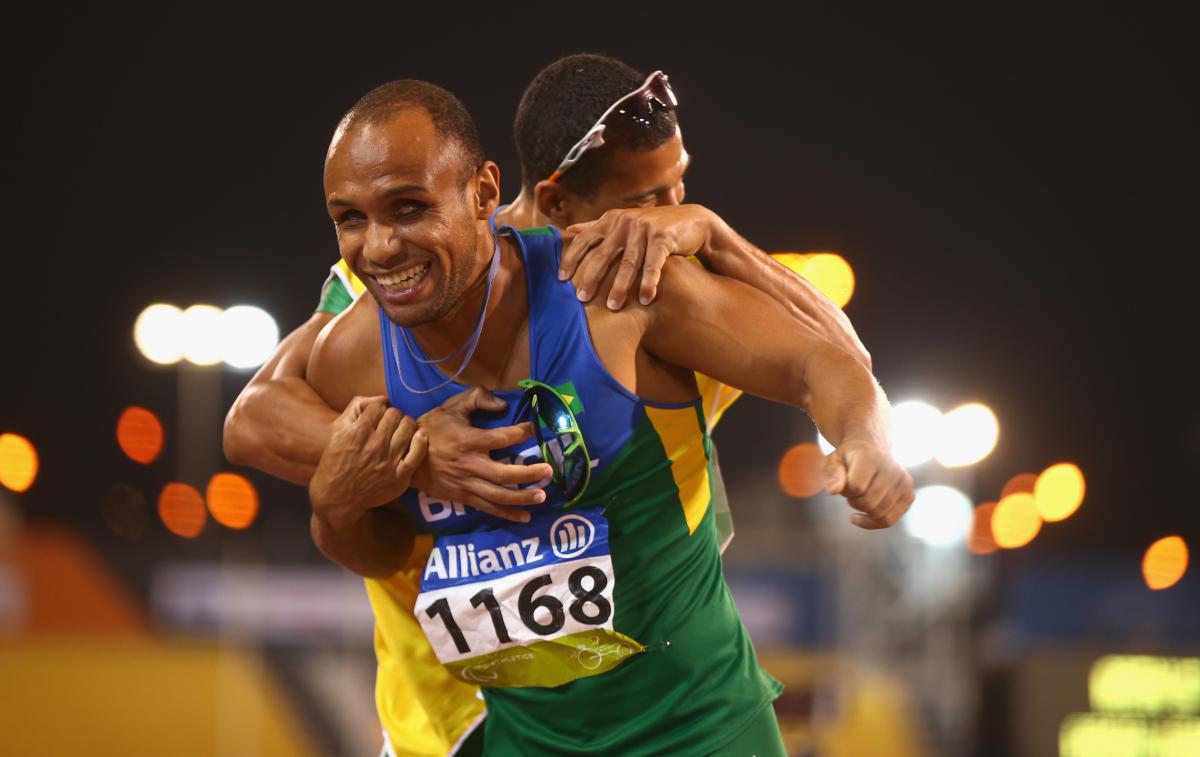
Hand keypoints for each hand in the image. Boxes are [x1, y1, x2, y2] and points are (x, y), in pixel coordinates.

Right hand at [309, 396, 426, 529]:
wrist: (336, 496)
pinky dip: (420, 441)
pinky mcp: (399, 477)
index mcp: (357, 432)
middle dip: (392, 415)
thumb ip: (357, 407)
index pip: (379, 406)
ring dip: (406, 425)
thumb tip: (382, 397)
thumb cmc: (336, 460)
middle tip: (389, 424)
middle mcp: (374, 445)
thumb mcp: (338, 429)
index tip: (377, 416)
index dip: (378, 408)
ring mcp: (388, 462)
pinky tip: (418, 436)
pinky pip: (417, 453)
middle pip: (396, 414)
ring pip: (408, 428)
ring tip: (400, 430)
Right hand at [412, 387, 554, 523]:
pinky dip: (506, 514)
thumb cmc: (432, 428)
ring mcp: (466, 484)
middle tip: (549, 471)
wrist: (407, 456)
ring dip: (522, 497)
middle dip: (528, 473)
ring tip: (542, 496)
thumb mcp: (452, 406)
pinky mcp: (462, 497)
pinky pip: (487, 507)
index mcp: (469, 441)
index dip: (520, 433)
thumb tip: (504, 405)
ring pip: (498, 495)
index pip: (501, 438)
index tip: (532, 429)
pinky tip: (525, 516)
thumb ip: (478, 399)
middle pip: (504, 474)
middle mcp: (470, 465)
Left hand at [559, 204, 720, 309]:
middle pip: (602, 254)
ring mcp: (644, 228)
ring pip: (628, 263)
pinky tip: (645, 300)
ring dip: (620, 287)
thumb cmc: (652, 229)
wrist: (692, 223)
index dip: (571, 259)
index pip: (584, 239)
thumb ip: (597, 227)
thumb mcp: (623, 224)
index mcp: (611, 219)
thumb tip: (568, 230)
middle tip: (581, 300)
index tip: (560, 279)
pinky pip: (653, 264)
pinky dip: (649, 283)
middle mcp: (624, 221)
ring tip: (613, 308)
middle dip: (591, 278)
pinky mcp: (663, 237)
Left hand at [822, 440, 914, 529]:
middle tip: (852, 490)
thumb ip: (832, 474)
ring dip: (863, 510)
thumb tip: (833, 491)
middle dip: (854, 502)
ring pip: (879, 515)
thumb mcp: (833, 461)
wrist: (871, 449)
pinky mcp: (909, 495)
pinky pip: (888, 521)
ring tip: (861, 495)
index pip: (856, 488)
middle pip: (868, 503)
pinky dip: (872, 522)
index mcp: (871, 457)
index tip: (843, 481)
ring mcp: (904, 483)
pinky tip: (862, 515)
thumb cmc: (847, 458)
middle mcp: (892, 468)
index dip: (845, 491)